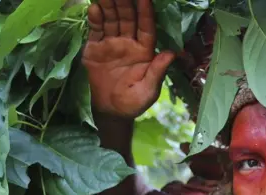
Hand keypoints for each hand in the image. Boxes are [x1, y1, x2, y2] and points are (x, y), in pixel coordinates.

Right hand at [83, 0, 175, 118]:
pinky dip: (95, 19)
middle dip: (125, 2)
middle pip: (128, 18)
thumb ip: (157, 72)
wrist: (109, 111)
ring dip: (109, 5)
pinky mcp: (95, 48)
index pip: (146, 27)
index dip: (146, 12)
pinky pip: (96, 30)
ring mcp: (111, 44)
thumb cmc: (133, 103)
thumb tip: (171, 54)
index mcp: (144, 51)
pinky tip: (94, 8)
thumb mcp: (148, 91)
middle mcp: (129, 43)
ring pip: (112, 20)